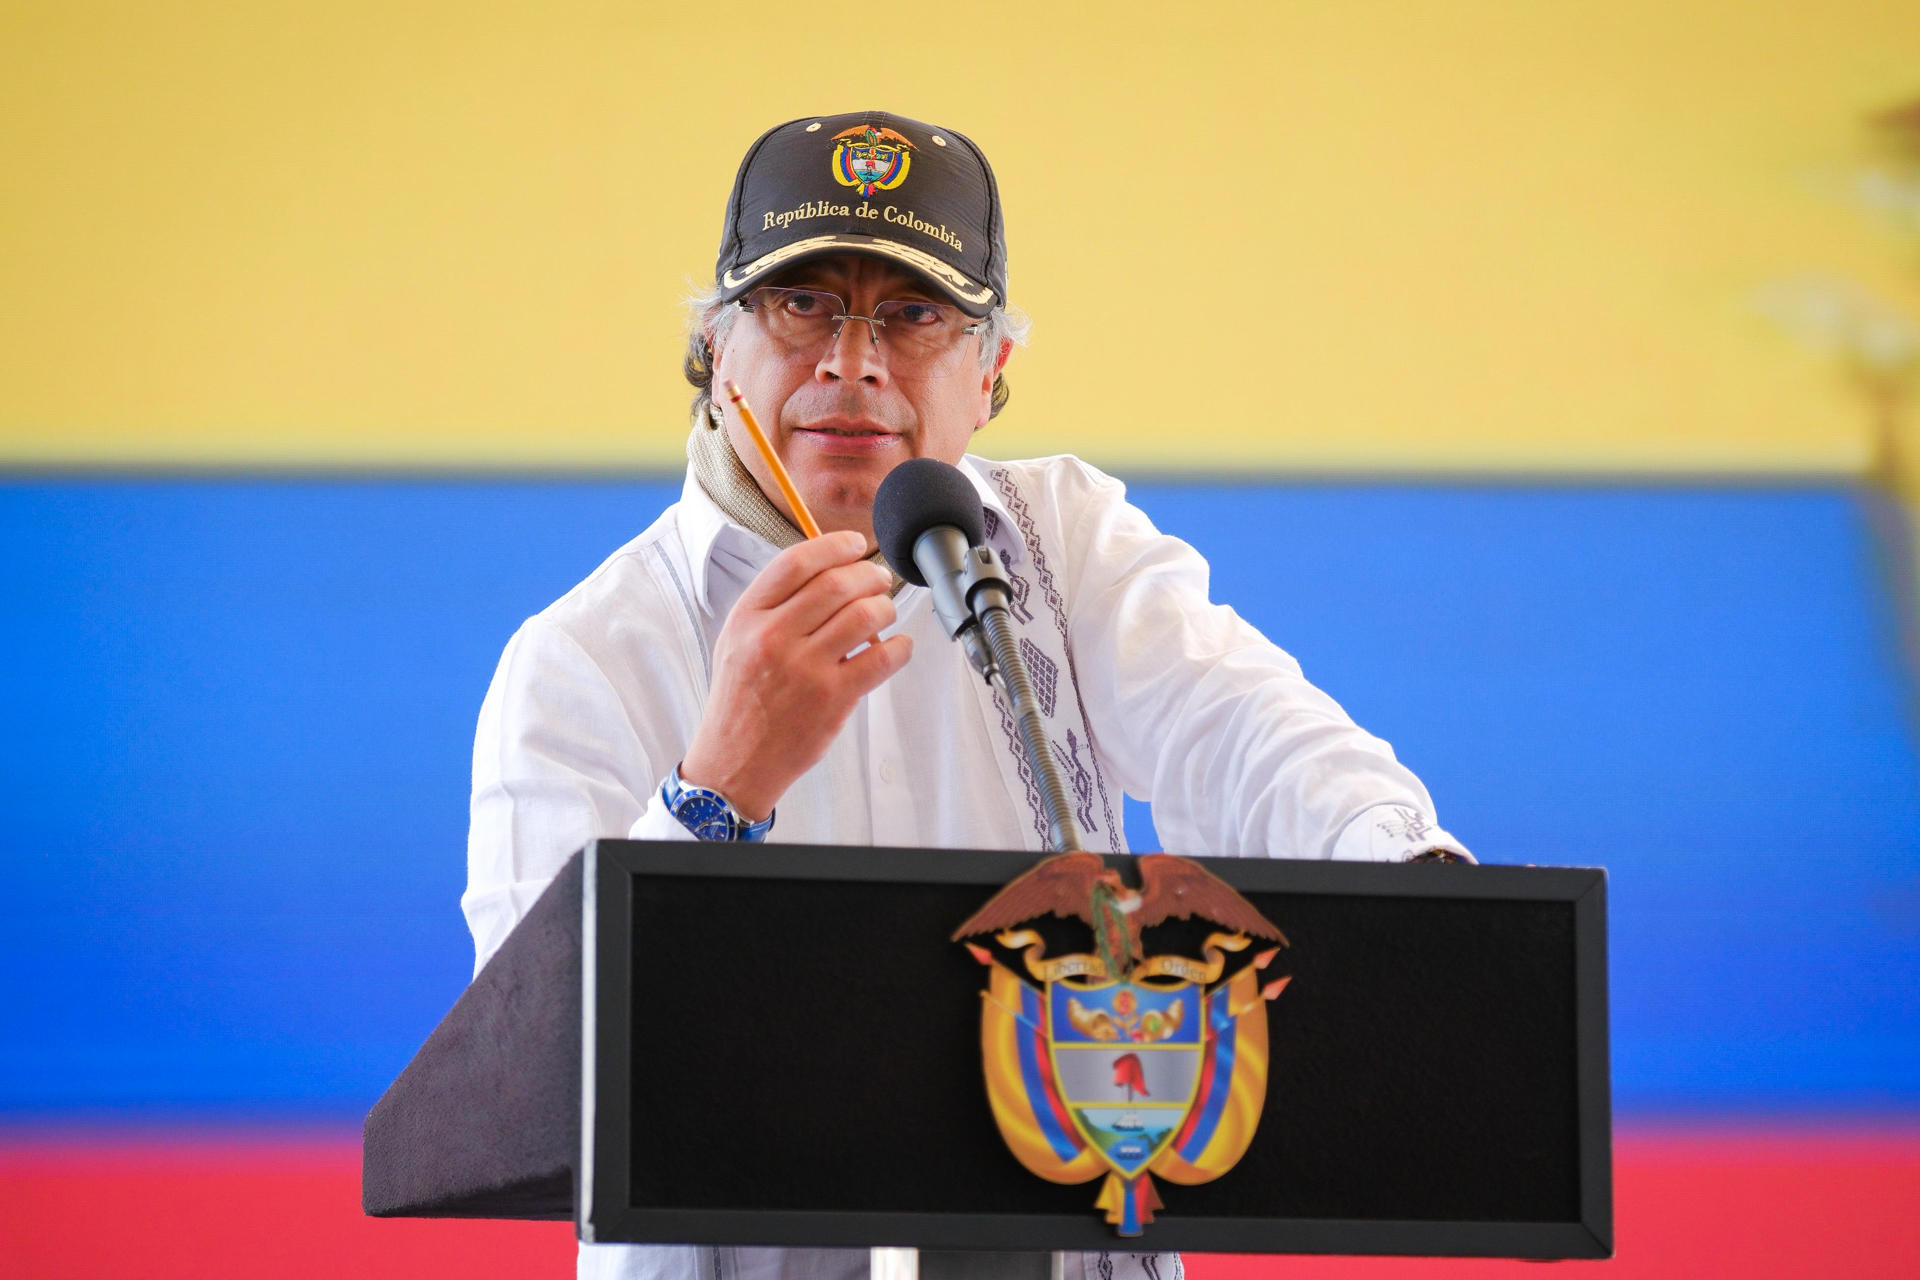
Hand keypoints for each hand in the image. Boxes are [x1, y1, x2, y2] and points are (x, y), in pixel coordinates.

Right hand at [679, 530, 912, 820]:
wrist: (735, 760)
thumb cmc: (741, 698)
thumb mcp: (737, 640)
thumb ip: (774, 604)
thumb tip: (825, 567)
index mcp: (748, 617)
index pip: (796, 562)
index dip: (834, 546)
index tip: (855, 545)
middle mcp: (774, 637)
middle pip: (838, 583)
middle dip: (869, 575)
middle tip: (879, 580)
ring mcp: (805, 668)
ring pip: (865, 615)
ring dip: (885, 608)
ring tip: (884, 614)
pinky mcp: (833, 698)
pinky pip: (882, 658)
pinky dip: (900, 647)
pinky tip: (897, 647)